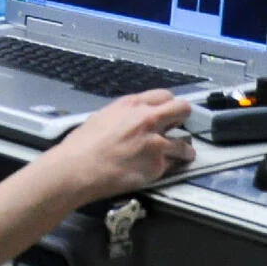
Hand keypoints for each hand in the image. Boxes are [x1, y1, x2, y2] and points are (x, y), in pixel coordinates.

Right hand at [39, 90, 194, 203]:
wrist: (80, 167)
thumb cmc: (84, 144)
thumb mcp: (103, 116)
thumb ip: (126, 115)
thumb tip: (136, 120)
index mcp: (131, 104)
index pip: (165, 95)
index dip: (167, 105)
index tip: (166, 114)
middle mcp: (147, 119)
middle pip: (182, 109)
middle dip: (183, 118)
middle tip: (177, 128)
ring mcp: (156, 143)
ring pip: (185, 144)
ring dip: (182, 150)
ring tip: (176, 156)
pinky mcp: (158, 165)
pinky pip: (174, 165)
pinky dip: (170, 168)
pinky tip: (159, 169)